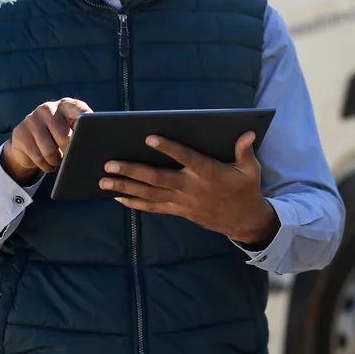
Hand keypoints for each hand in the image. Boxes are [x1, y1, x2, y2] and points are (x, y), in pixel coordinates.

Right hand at [0, 97, 92, 183]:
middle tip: (69, 156)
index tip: (93, 127)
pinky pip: (37, 157)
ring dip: (55, 161)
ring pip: (49, 150)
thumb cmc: (58, 138)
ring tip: (57, 159)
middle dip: (68, 152)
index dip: (86, 119)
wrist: (28, 144)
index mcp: (66, 105)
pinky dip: (45, 165)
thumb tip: (94, 144)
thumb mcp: (71, 132)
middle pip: (64, 137)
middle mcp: (48, 108)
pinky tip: (46, 162)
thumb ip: (82, 133)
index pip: (79, 109)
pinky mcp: (20, 132)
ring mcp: (32, 119)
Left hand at [100, 132, 280, 244]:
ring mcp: (182, 201)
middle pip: (157, 178)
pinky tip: (117, 196)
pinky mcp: (178, 211)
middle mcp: (191, 187)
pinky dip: (134, 202)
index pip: (185, 157)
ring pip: (150, 193)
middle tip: (109, 163)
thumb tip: (248, 133)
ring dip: (125, 187)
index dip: (168, 148)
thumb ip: (245, 150)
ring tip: (104, 180)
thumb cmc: (245, 189)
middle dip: (132, 170)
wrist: (243, 221)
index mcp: (208, 172)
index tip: (149, 137)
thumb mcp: (251, 169)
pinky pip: (153, 207)